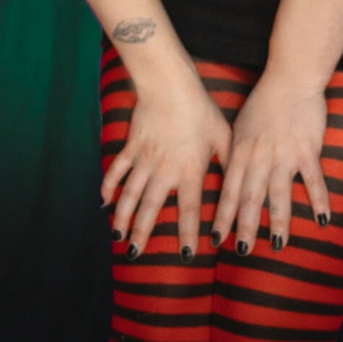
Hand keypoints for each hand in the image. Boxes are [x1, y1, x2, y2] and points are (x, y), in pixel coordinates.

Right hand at [101, 78, 231, 259]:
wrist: (170, 85)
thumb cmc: (200, 109)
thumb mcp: (222, 136)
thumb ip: (229, 164)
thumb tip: (239, 186)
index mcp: (190, 170)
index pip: (189, 210)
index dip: (188, 234)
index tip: (186, 255)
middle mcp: (165, 170)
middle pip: (151, 208)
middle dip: (143, 234)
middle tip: (135, 254)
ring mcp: (145, 159)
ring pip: (130, 194)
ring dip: (123, 217)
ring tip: (118, 237)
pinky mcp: (131, 147)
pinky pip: (117, 170)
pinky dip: (109, 186)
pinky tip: (104, 202)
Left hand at [211, 69, 330, 253]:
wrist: (290, 79)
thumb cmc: (263, 102)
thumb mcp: (240, 126)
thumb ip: (236, 152)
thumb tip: (227, 176)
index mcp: (242, 151)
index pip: (228, 190)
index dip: (222, 215)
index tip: (215, 239)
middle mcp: (260, 156)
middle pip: (250, 197)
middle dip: (244, 226)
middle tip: (241, 251)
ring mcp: (284, 154)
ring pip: (279, 193)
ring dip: (277, 221)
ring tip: (276, 245)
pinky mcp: (307, 150)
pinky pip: (314, 180)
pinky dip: (319, 200)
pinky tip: (323, 221)